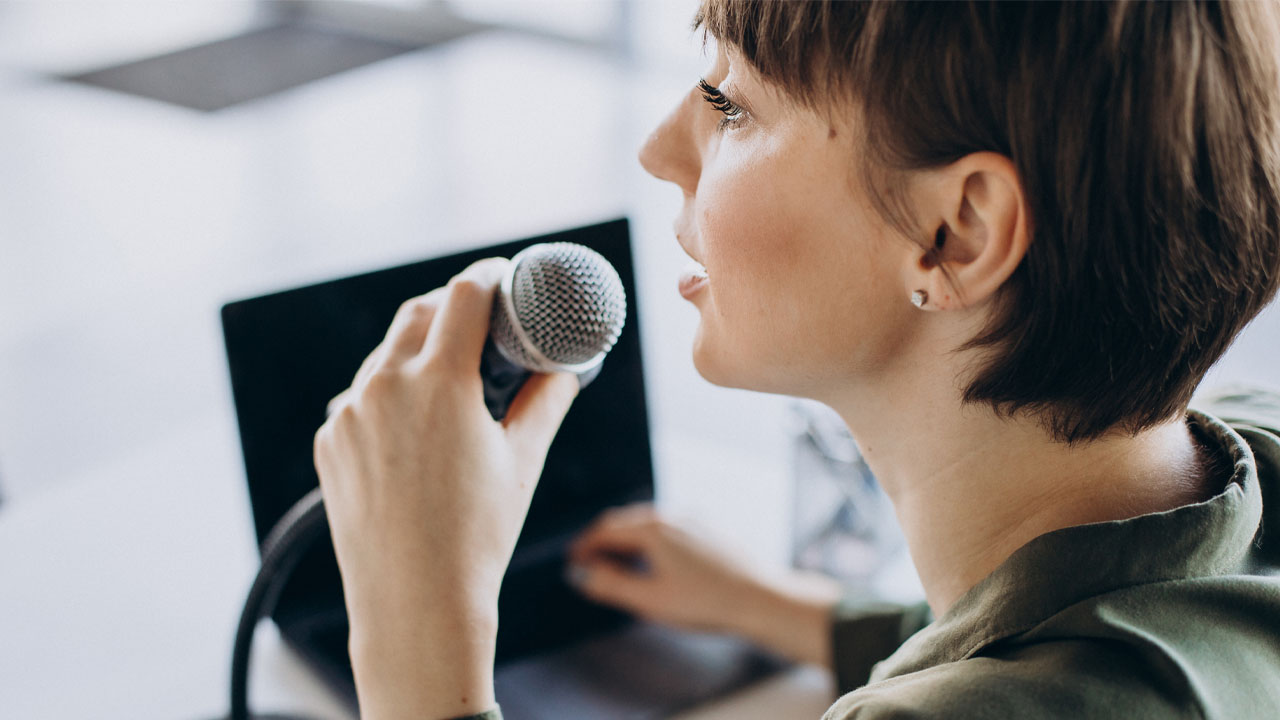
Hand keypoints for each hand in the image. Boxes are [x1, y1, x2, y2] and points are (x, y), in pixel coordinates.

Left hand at [313, 258, 578, 718]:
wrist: (415, 603)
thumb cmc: (477, 537)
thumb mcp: (522, 460)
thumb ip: (547, 401)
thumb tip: (564, 370)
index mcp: (438, 382)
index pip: (463, 295)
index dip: (489, 277)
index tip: (503, 278)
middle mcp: (384, 387)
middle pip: (418, 313)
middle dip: (451, 307)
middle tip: (481, 321)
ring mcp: (348, 415)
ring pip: (385, 356)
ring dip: (417, 352)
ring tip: (449, 381)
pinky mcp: (330, 442)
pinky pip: (360, 398)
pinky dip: (388, 395)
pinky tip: (413, 427)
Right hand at [567, 503, 842, 666]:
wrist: (759, 598)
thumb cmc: (705, 602)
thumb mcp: (649, 600)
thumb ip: (610, 585)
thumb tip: (580, 574)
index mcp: (652, 529)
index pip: (605, 530)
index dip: (584, 546)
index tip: (572, 561)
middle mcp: (671, 516)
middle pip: (625, 521)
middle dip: (603, 539)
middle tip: (589, 560)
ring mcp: (692, 520)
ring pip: (647, 522)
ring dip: (626, 538)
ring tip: (617, 562)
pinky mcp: (708, 529)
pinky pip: (668, 527)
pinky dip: (648, 539)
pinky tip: (653, 560)